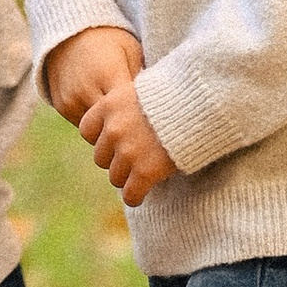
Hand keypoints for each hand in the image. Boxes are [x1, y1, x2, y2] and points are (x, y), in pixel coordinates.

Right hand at [41, 26, 144, 125]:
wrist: (69, 31)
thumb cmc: (109, 39)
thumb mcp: (131, 51)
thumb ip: (142, 79)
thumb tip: (158, 106)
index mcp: (108, 75)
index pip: (130, 112)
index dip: (142, 119)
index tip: (154, 120)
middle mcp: (86, 90)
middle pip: (113, 126)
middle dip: (126, 128)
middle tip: (140, 125)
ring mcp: (71, 100)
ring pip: (97, 130)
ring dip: (108, 127)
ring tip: (121, 117)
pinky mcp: (62, 106)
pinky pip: (83, 125)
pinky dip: (94, 123)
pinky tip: (103, 110)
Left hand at [79, 69, 176, 204]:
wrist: (199, 103)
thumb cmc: (175, 93)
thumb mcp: (141, 89)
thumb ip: (125, 106)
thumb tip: (122, 119)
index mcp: (108, 105)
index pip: (87, 130)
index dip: (102, 138)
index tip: (116, 140)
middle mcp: (113, 129)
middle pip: (101, 157)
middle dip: (116, 159)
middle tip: (135, 158)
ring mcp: (128, 151)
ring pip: (115, 177)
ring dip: (128, 178)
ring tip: (143, 173)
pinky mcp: (145, 171)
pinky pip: (130, 194)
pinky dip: (135, 196)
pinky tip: (143, 193)